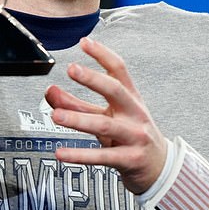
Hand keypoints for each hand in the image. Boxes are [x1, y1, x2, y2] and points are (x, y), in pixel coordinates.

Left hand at [44, 37, 166, 194]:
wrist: (158, 167)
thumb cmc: (130, 135)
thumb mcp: (107, 116)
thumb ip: (76, 104)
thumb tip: (50, 91)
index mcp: (130, 97)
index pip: (119, 70)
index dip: (102, 54)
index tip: (84, 42)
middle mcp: (134, 114)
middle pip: (115, 91)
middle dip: (93, 79)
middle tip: (71, 69)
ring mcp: (134, 136)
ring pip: (105, 125)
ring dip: (78, 119)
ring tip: (56, 115)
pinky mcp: (129, 159)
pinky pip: (102, 157)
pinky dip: (80, 155)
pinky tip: (61, 153)